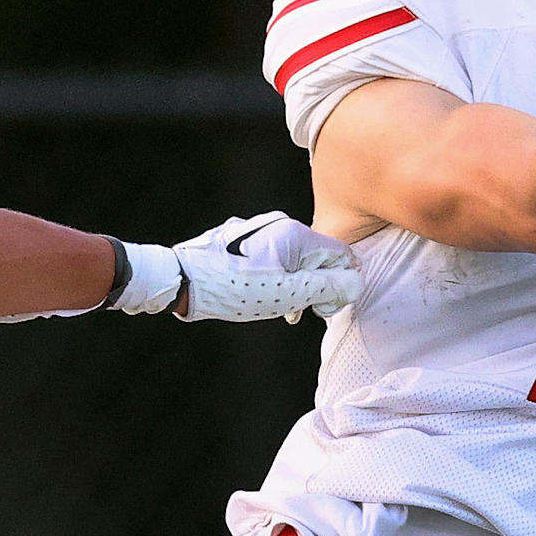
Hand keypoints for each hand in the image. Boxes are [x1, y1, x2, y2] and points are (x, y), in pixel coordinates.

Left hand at [112, 212, 364, 323]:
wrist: (179, 280)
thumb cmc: (231, 289)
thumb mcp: (285, 295)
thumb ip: (326, 288)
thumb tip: (356, 282)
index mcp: (295, 234)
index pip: (342, 255)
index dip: (341, 284)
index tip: (322, 307)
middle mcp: (279, 224)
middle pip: (318, 258)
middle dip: (315, 286)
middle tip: (299, 311)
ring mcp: (259, 229)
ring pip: (295, 259)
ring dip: (294, 286)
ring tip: (276, 307)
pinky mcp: (242, 238)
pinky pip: (272, 256)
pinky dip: (275, 277)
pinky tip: (259, 296)